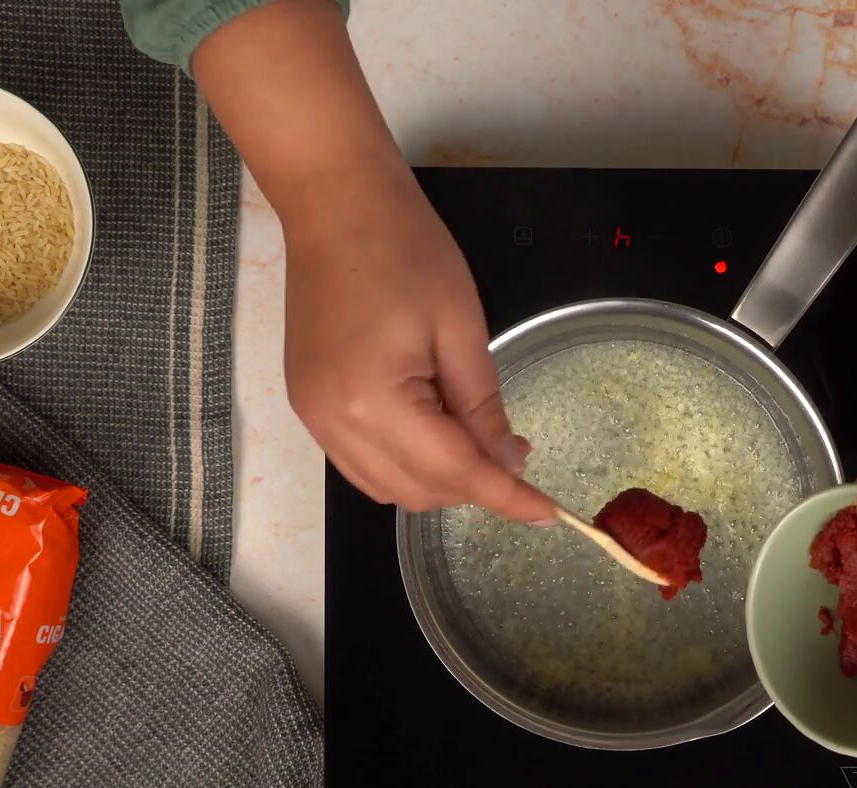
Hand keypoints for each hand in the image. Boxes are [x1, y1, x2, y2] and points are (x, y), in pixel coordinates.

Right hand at [281, 165, 551, 520]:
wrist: (334, 206)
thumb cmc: (405, 251)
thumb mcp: (462, 329)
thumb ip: (484, 407)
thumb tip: (508, 463)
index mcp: (374, 402)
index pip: (453, 472)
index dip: (505, 496)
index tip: (548, 514)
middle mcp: (334, 424)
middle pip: (417, 492)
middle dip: (472, 485)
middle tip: (513, 448)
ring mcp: (314, 419)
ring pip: (388, 488)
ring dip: (438, 480)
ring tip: (472, 434)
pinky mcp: (308, 407)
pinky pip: (363, 464)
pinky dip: (405, 463)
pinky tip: (432, 427)